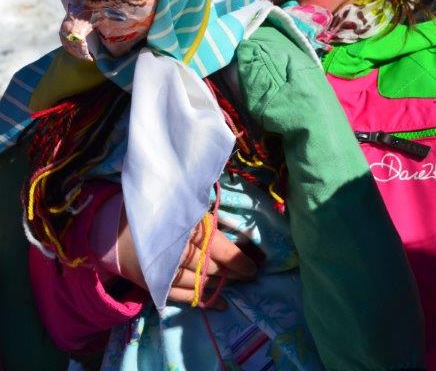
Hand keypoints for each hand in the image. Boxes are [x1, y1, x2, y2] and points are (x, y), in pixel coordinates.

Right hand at [116, 207, 257, 306]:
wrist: (111, 228)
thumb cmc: (151, 209)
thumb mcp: (179, 204)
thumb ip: (201, 217)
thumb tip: (228, 229)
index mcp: (184, 228)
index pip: (217, 247)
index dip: (237, 259)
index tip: (253, 266)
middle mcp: (175, 253)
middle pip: (210, 266)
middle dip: (232, 272)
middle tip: (249, 275)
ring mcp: (164, 273)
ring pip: (199, 282)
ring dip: (219, 284)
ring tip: (236, 284)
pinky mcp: (156, 285)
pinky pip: (183, 297)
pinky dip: (203, 300)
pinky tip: (220, 303)